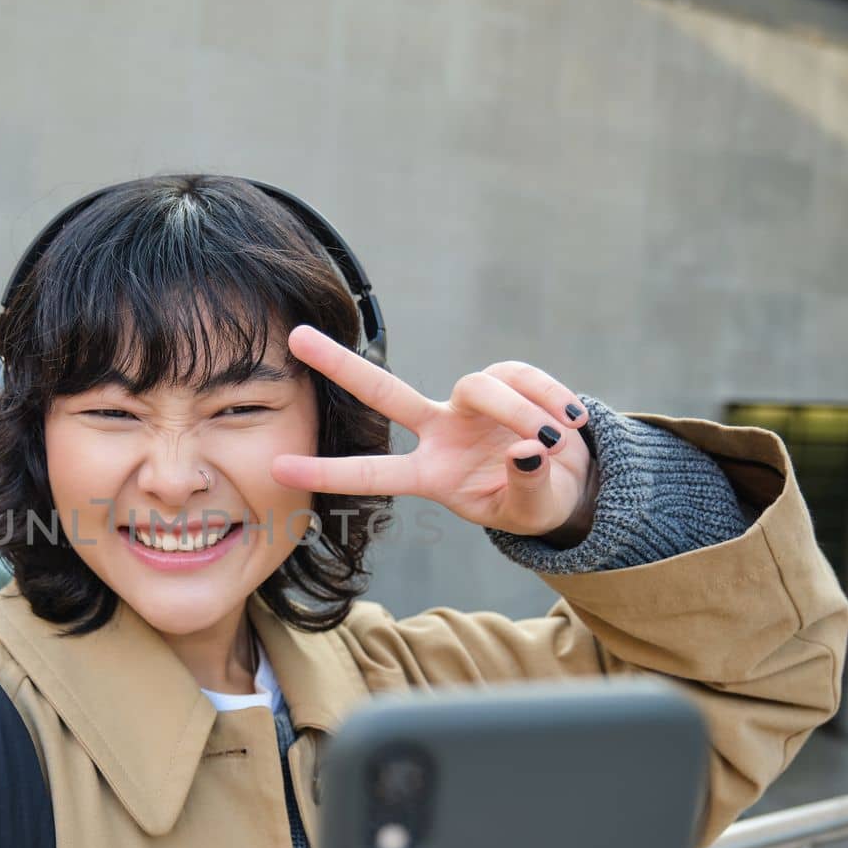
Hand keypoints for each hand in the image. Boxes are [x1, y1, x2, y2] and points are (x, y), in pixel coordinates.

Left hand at [271, 326, 594, 537]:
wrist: (570, 479)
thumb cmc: (534, 502)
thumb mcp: (531, 511)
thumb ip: (527, 488)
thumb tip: (526, 452)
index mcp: (430, 475)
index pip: (371, 473)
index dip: (327, 471)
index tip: (275, 465)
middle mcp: (438, 431)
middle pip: (383, 391)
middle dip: (341, 365)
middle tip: (296, 336)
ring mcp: (467, 402)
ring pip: (481, 387)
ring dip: (523, 412)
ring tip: (557, 442)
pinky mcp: (503, 377)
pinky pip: (522, 377)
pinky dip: (552, 398)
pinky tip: (572, 424)